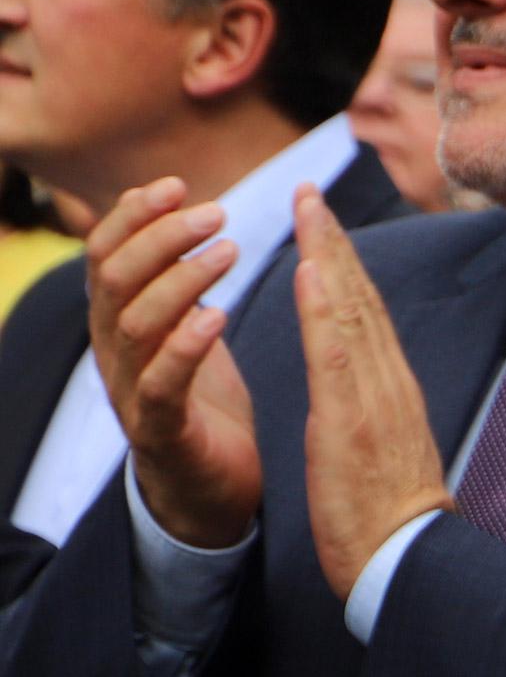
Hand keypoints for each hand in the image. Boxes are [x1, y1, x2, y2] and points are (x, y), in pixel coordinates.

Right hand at [82, 178, 259, 549]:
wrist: (208, 492)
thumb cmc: (202, 401)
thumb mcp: (184, 327)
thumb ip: (175, 278)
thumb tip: (177, 209)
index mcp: (119, 324)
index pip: (105, 256)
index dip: (133, 216)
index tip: (176, 184)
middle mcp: (115, 354)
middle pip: (115, 280)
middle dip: (160, 237)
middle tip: (216, 212)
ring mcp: (131, 394)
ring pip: (135, 325)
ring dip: (180, 281)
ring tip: (229, 251)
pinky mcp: (160, 433)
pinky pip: (160, 386)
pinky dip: (186, 347)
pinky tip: (218, 317)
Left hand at [292, 190, 450, 594]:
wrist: (408, 560)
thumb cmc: (393, 518)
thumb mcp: (385, 449)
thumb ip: (372, 409)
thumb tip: (359, 387)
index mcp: (392, 388)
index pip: (365, 313)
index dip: (343, 264)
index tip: (321, 223)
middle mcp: (389, 381)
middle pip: (360, 298)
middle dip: (332, 242)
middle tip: (309, 192)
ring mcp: (374, 398)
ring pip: (349, 312)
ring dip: (325, 255)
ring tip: (305, 210)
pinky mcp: (352, 420)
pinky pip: (334, 355)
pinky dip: (322, 309)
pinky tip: (309, 272)